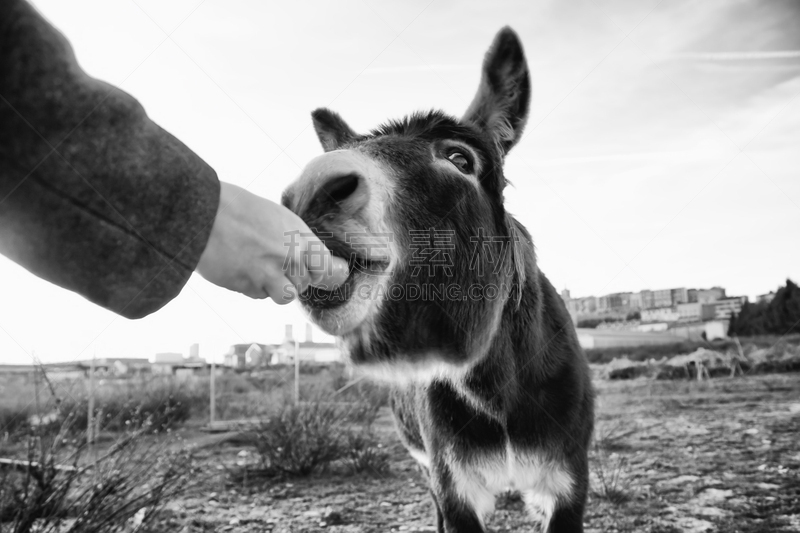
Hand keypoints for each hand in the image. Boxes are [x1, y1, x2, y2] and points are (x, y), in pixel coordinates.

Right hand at [196, 182, 348, 303]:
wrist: (204, 214)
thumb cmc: (240, 210)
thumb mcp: (279, 218)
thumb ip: (298, 241)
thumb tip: (317, 262)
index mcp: (299, 237)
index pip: (327, 267)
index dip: (327, 273)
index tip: (327, 273)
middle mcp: (289, 258)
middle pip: (306, 284)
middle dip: (295, 277)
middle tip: (276, 261)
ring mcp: (268, 274)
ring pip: (286, 296)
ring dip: (276, 287)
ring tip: (260, 267)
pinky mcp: (248, 285)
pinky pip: (259, 294)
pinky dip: (253, 286)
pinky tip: (241, 266)